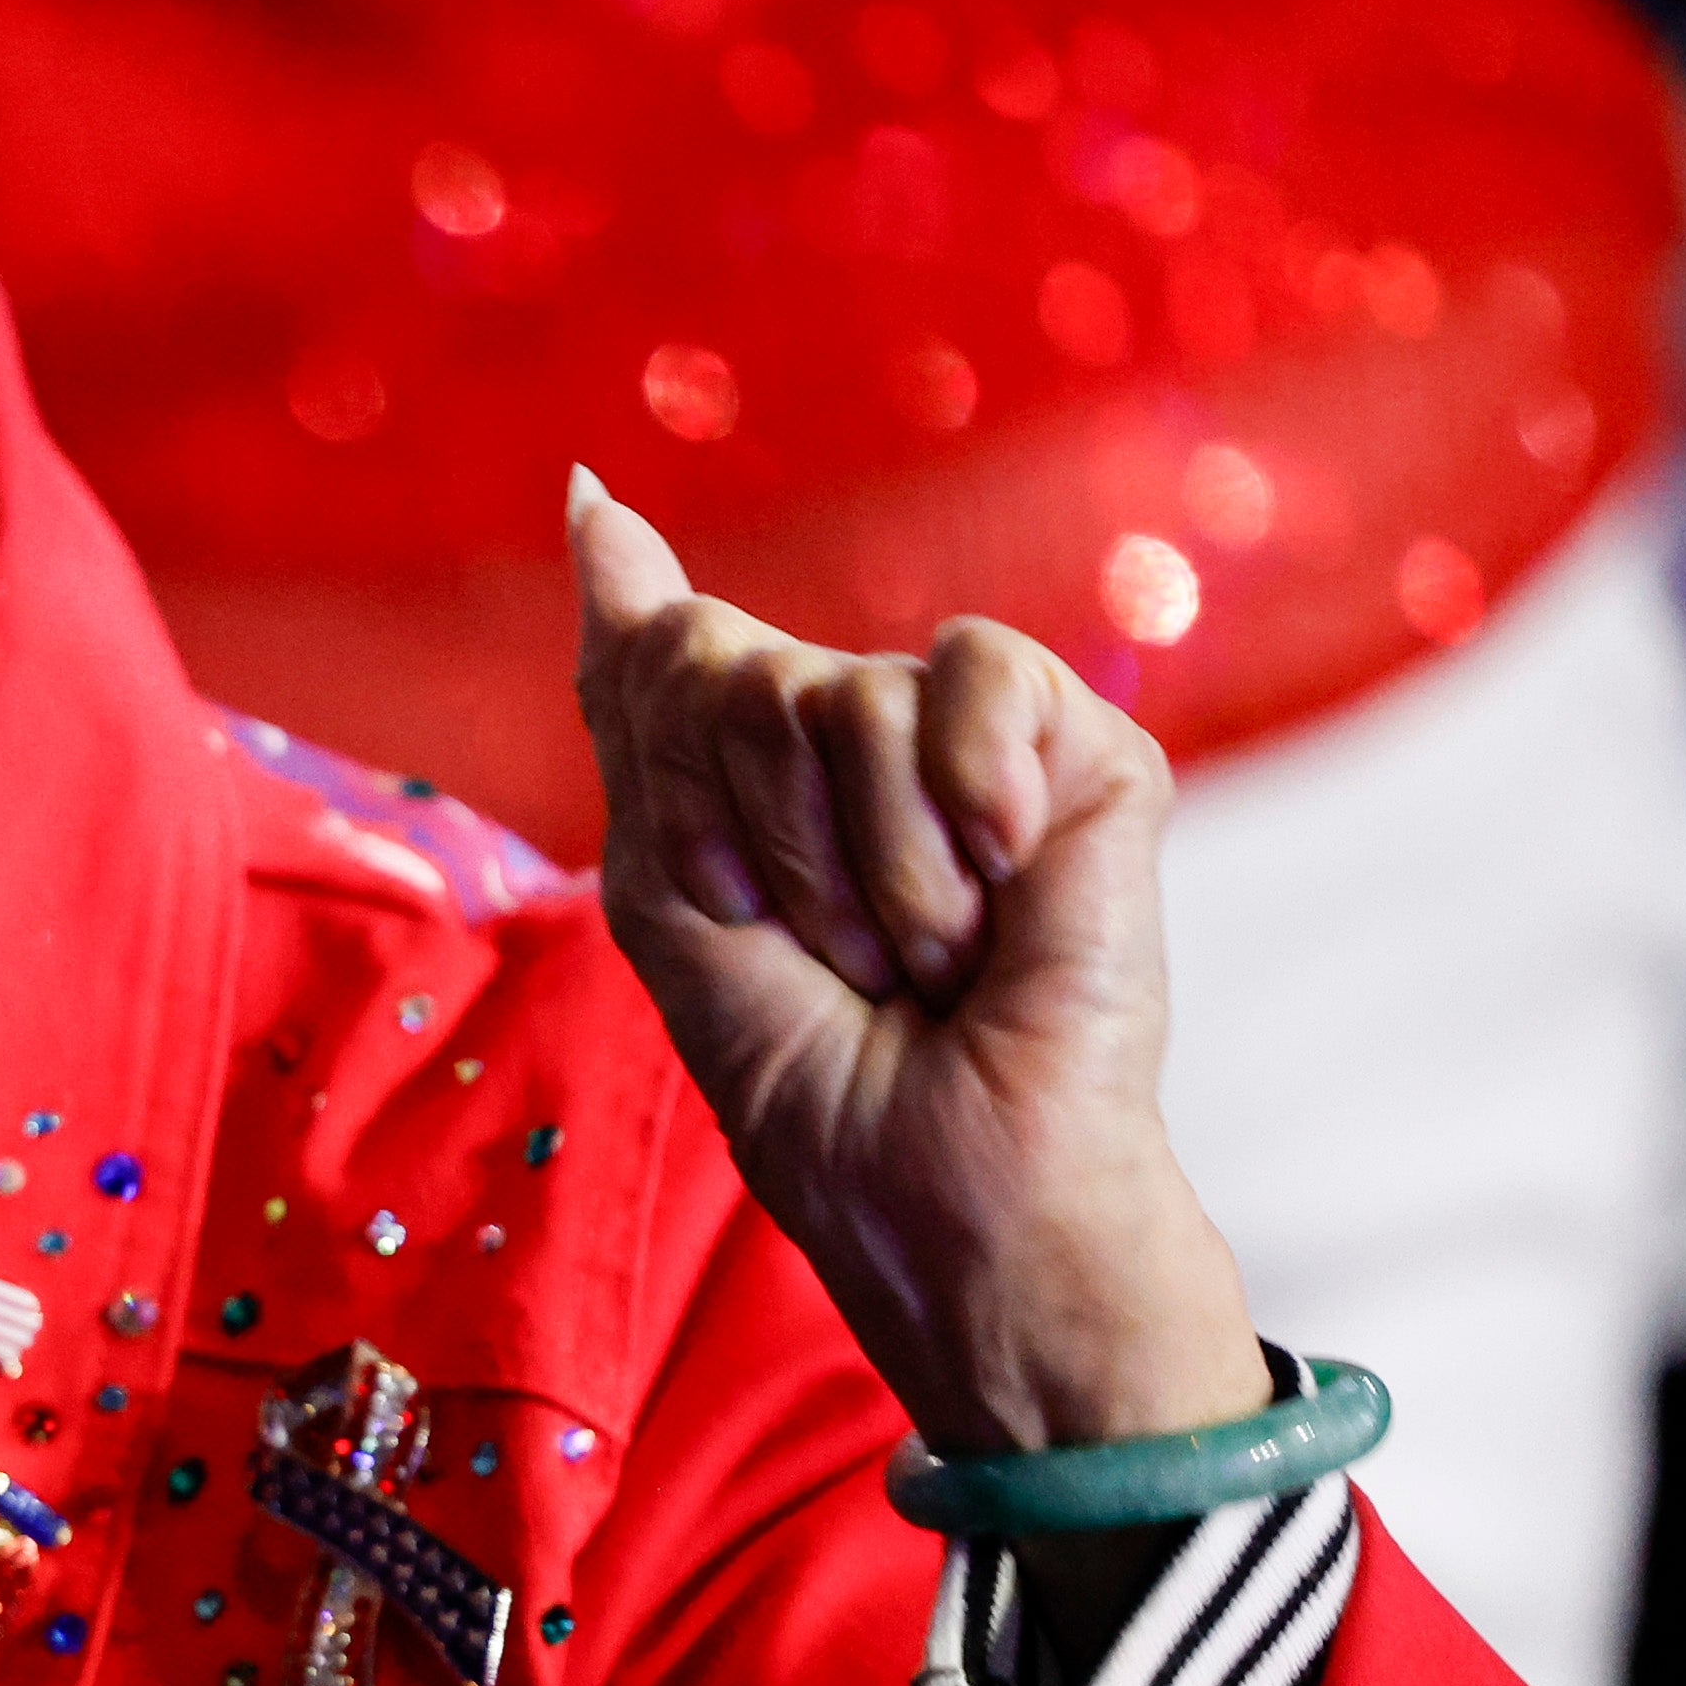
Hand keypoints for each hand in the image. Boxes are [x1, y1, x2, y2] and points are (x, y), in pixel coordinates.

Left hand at [569, 468, 1266, 1473]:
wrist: (949, 1187)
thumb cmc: (813, 1073)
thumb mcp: (668, 885)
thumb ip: (638, 696)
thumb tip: (596, 498)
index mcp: (759, 766)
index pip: (664, 654)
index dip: (668, 770)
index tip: (724, 896)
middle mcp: (866, 733)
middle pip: (729, 673)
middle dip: (750, 839)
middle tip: (829, 954)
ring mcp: (978, 742)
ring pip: (840, 686)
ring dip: (849, 863)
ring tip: (914, 952)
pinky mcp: (1088, 753)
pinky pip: (974, 669)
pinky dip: (957, 802)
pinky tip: (992, 888)